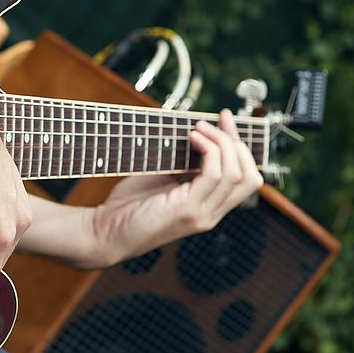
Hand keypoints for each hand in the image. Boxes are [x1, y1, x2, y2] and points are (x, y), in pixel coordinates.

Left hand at [90, 109, 263, 265]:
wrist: (103, 233)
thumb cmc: (127, 206)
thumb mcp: (162, 179)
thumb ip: (183, 165)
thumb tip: (196, 133)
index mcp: (207, 207)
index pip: (245, 178)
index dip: (240, 146)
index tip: (225, 120)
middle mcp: (210, 214)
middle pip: (250, 177)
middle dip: (237, 142)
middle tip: (217, 120)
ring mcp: (201, 214)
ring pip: (236, 174)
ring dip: (222, 142)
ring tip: (198, 128)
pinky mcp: (187, 211)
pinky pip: (214, 175)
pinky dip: (209, 150)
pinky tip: (192, 138)